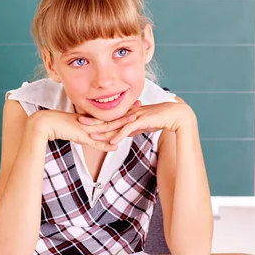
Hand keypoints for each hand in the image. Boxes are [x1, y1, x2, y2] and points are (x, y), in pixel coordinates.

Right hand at [28, 105, 138, 151]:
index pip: (109, 114)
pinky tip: (116, 146)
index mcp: (90, 119)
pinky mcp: (81, 136)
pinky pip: (96, 142)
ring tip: (135, 122)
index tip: (133, 104)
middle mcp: (91, 122)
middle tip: (141, 105)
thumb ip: (85, 133)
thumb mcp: (75, 128)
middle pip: (112, 117)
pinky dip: (106, 145)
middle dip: (127, 113)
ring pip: (108, 128)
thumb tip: (93, 137)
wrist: (46, 123)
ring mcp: (87, 129)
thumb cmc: (58, 124)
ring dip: (121, 125)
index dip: (122, 110)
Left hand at [79, 99, 195, 144]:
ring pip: (116, 124)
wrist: (175, 115)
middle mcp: (129, 113)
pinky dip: (119, 135)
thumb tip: (123, 135)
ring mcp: (135, 116)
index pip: (110, 116)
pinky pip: (128, 129)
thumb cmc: (160, 119)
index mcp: (128, 113)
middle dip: (93, 120)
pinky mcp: (142, 121)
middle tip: (79, 121)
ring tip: (90, 134)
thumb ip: (133, 129)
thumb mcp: (143, 125)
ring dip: (103, 129)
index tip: (85, 119)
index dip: (97, 117)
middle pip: (108, 117)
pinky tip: (112, 141)